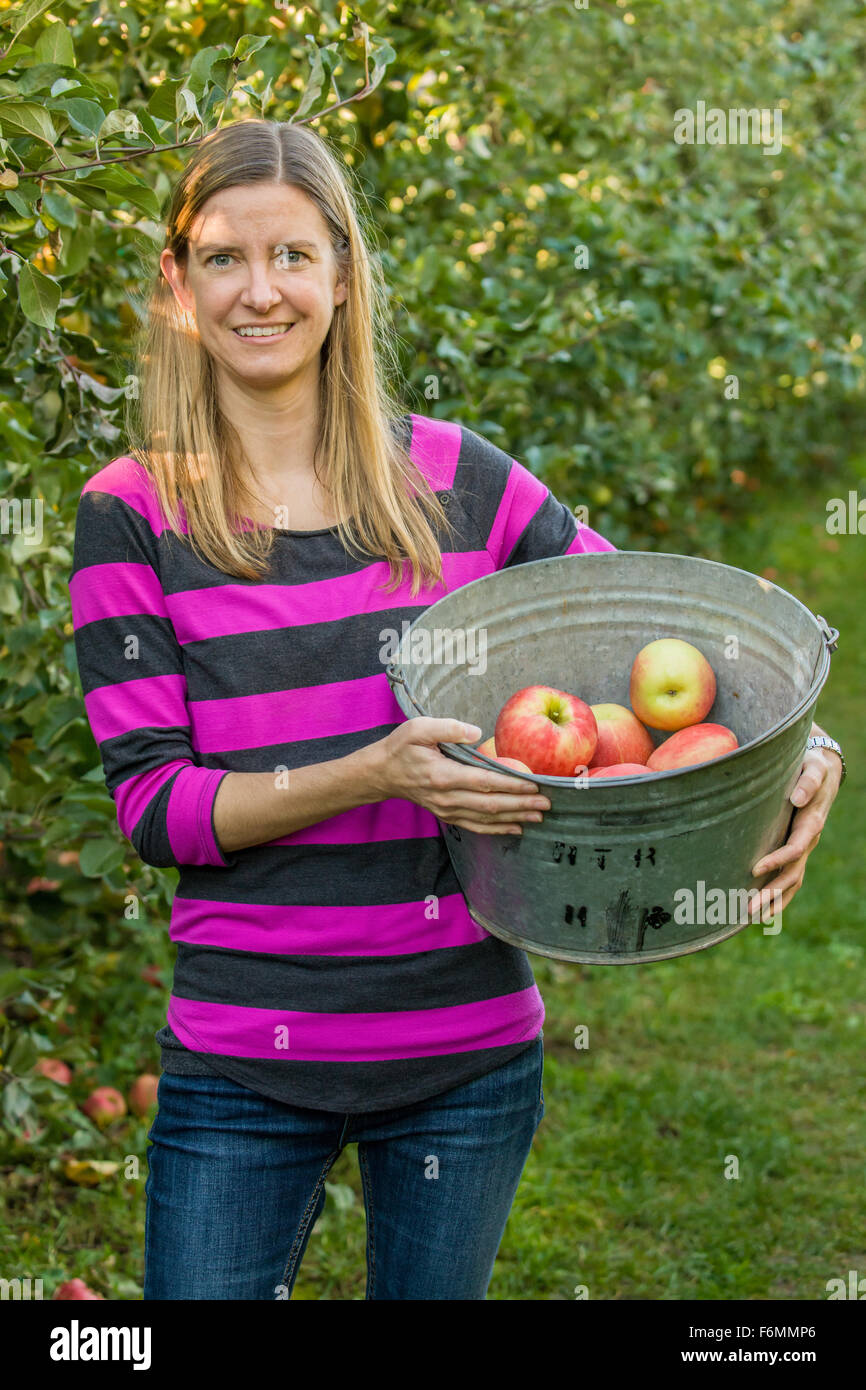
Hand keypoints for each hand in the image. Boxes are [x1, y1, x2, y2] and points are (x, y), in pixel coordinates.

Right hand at [373, 717, 551, 834]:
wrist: (382, 773)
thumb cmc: (402, 747)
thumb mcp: (419, 728)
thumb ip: (449, 728)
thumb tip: (477, 733)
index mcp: (442, 775)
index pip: (484, 782)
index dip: (511, 784)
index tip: (533, 785)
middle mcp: (446, 797)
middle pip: (490, 804)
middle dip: (521, 804)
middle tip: (547, 803)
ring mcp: (447, 809)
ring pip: (486, 817)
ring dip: (514, 817)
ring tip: (539, 816)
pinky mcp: (447, 815)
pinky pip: (476, 826)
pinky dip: (497, 828)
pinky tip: (516, 827)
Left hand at [748, 743, 842, 922]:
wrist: (823, 772)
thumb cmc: (812, 767)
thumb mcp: (813, 769)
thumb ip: (808, 782)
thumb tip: (797, 798)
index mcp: (811, 823)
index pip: (795, 848)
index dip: (777, 860)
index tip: (755, 869)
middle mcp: (809, 840)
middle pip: (793, 873)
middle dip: (772, 892)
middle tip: (749, 908)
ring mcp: (804, 848)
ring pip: (793, 881)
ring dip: (774, 901)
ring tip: (752, 917)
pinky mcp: (797, 850)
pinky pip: (790, 877)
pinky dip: (779, 896)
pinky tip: (762, 909)